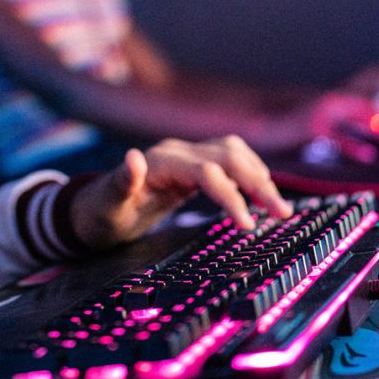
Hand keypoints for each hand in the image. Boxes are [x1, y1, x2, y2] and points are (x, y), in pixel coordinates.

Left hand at [69, 136, 291, 250]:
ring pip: (233, 153)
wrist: (97, 210)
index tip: (248, 226)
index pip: (207, 171)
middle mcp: (177, 152)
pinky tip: (262, 191)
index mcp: (160, 161)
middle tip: (282, 214)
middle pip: (228, 157)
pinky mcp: (194, 165)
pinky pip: (229, 160)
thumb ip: (119, 183)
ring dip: (259, 175)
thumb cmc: (101, 213)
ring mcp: (187, 156)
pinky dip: (250, 172)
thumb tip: (132, 157)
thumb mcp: (106, 206)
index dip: (230, 195)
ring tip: (278, 207)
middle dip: (258, 183)